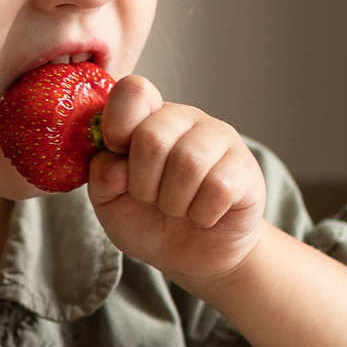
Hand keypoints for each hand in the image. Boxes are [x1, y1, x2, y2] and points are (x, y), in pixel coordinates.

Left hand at [86, 75, 267, 290]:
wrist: (191, 255)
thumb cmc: (148, 219)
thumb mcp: (108, 201)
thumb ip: (101, 176)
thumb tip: (116, 167)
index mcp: (148, 116)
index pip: (134, 91)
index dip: (117, 126)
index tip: (118, 157)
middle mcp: (185, 118)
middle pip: (153, 137)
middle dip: (142, 184)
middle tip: (150, 198)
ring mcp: (220, 138)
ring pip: (187, 163)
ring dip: (172, 203)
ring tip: (177, 209)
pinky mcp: (246, 167)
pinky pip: (218, 188)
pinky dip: (201, 214)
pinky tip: (202, 215)